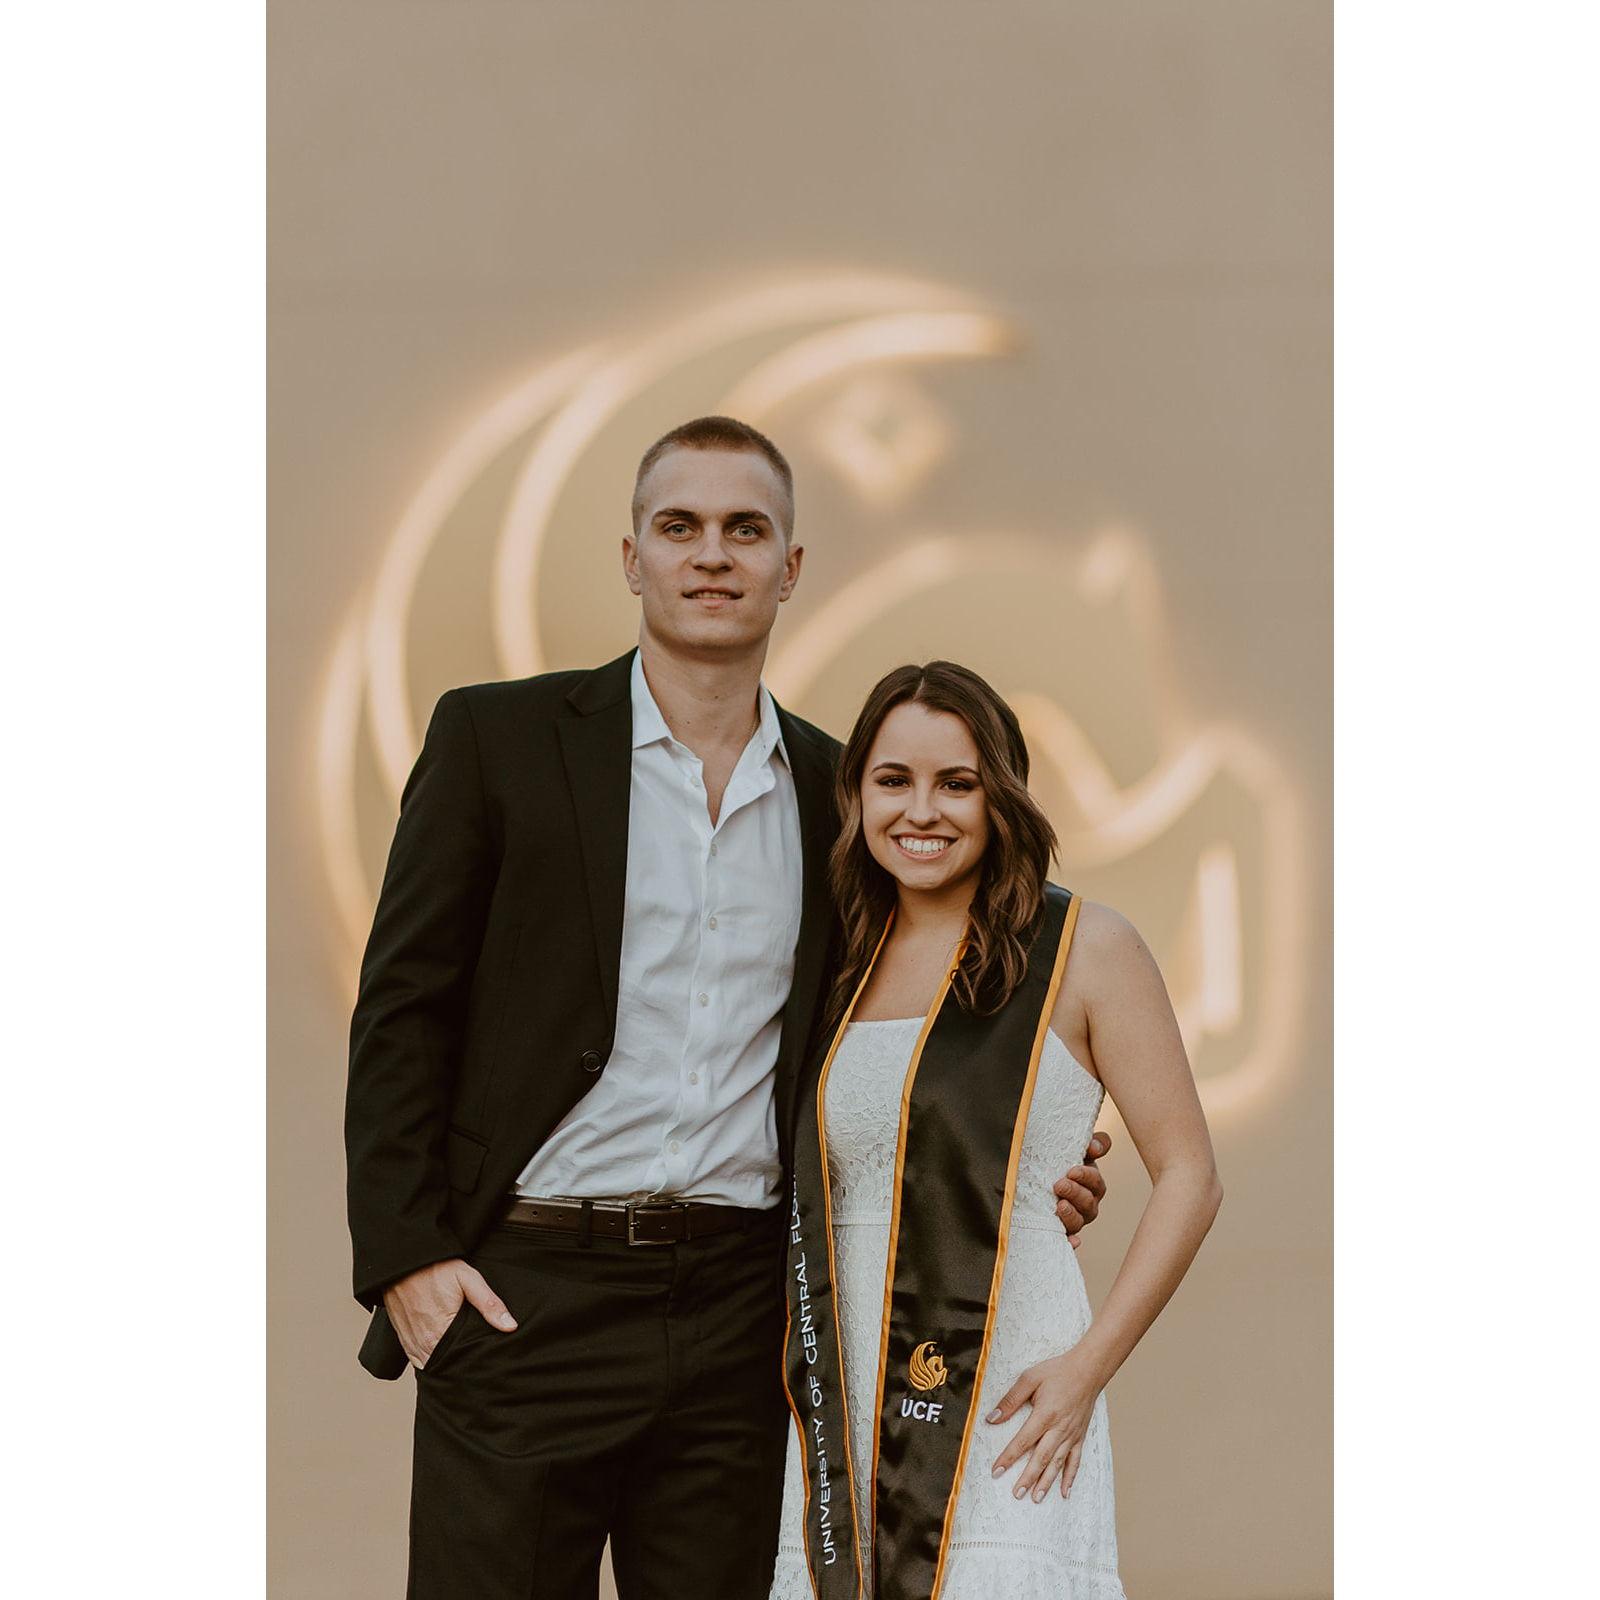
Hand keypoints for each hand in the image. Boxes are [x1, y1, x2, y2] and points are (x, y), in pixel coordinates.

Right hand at [383, 1258, 516, 1368]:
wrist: (402, 1262)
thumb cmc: (435, 1269)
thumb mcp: (468, 1279)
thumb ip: (489, 1304)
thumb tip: (510, 1326)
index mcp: (441, 1332)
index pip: (462, 1360)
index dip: (475, 1361)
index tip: (486, 1358)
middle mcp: (424, 1343)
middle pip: (447, 1365)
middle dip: (462, 1364)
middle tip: (477, 1357)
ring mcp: (412, 1342)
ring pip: (431, 1365)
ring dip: (445, 1363)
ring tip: (461, 1357)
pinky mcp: (403, 1338)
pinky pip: (417, 1359)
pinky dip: (429, 1359)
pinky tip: (442, 1354)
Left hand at [985, 1346, 1103, 1501]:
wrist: (1087, 1370)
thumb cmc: (1057, 1371)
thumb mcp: (1030, 1378)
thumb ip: (1011, 1399)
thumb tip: (992, 1417)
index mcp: (1045, 1414)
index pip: (1023, 1441)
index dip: (1009, 1457)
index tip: (997, 1471)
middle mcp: (1059, 1429)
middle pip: (1041, 1458)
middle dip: (1028, 1478)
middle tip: (1016, 1494)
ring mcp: (1071, 1435)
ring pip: (1057, 1463)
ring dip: (1046, 1482)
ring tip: (1036, 1498)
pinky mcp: (1080, 1436)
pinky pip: (1075, 1461)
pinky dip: (1070, 1477)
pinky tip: (1065, 1492)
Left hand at [1052, 1129, 1110, 1248]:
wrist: (1031, 1175)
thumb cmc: (1056, 1160)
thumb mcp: (1073, 1148)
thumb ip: (1091, 1143)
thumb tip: (1095, 1146)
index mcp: (1090, 1183)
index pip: (1096, 1182)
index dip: (1087, 1177)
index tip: (1072, 1170)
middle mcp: (1086, 1203)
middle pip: (1088, 1203)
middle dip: (1075, 1193)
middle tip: (1059, 1184)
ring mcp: (1073, 1219)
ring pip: (1079, 1222)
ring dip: (1071, 1215)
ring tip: (1060, 1206)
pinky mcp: (1060, 1231)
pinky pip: (1067, 1241)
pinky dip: (1070, 1241)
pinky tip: (1071, 1241)